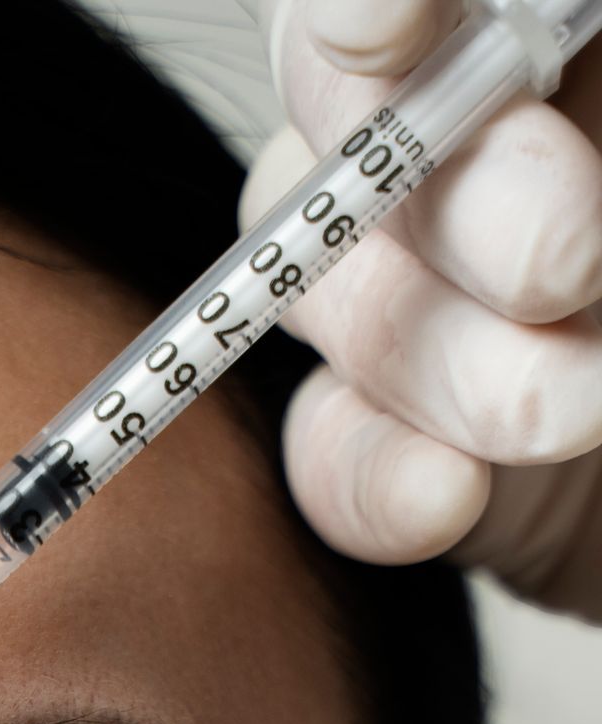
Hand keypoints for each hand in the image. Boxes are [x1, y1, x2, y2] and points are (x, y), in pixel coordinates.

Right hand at [250, 0, 601, 614]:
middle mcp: (498, 129)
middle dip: (443, 190)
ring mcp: (445, 288)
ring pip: (334, 290)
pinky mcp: (425, 439)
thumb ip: (596, 56)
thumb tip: (534, 36)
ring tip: (586, 404)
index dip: (373, 4)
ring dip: (448, 362)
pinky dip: (375, 477)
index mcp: (574, 30)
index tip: (399, 25)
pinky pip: (329, 449)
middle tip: (572, 258)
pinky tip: (451, 493)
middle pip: (350, 117)